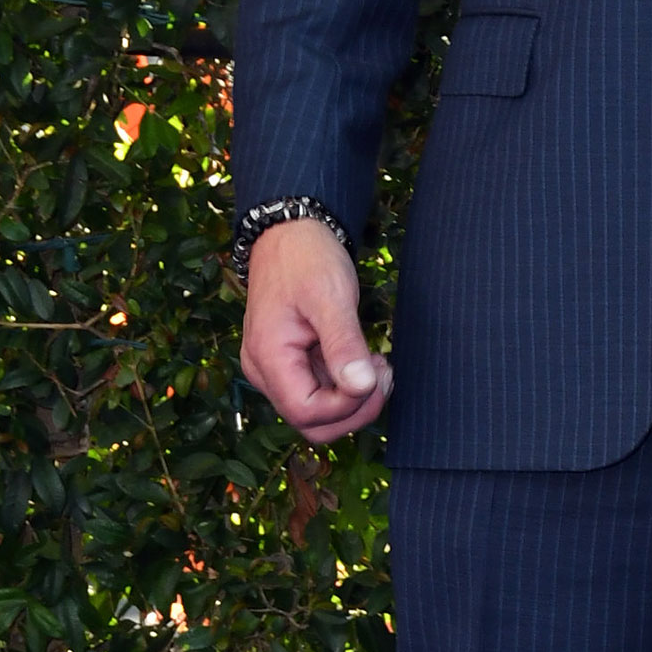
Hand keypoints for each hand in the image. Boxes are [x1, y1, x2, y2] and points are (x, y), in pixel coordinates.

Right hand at [239, 219, 391, 444]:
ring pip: (316, 410)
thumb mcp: (330, 296)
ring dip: (353, 400)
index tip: (378, 375)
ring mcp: (277, 368)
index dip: (346, 406)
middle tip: (385, 374)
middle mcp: (266, 372)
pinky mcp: (291, 360)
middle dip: (353, 409)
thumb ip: (343, 343)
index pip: (306, 412)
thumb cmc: (306, 258)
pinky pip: (318, 389)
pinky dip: (345, 385)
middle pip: (310, 421)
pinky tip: (367, 362)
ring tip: (381, 367)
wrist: (290, 231)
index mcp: (268, 358)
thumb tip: (361, 386)